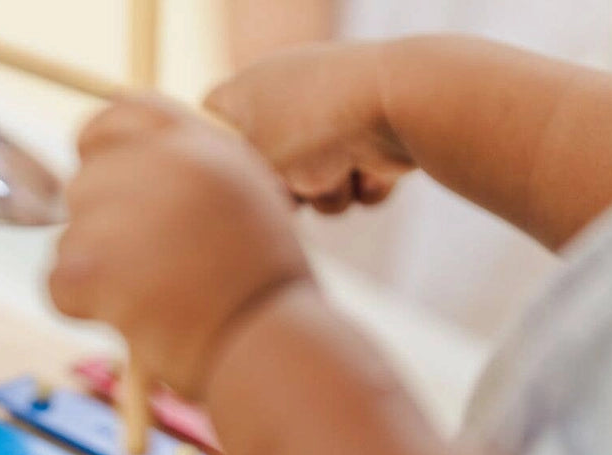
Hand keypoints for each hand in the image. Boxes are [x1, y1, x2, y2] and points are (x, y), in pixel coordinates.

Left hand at [48, 95, 311, 398]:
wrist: (270, 347)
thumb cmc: (264, 294)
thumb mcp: (245, 207)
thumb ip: (188, 181)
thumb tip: (124, 182)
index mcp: (202, 142)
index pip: (120, 115)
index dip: (99, 148)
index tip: (97, 176)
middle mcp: (160, 163)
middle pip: (85, 182)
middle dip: (100, 229)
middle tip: (143, 272)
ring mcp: (122, 211)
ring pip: (70, 237)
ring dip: (98, 274)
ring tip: (153, 303)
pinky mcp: (91, 263)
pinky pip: (57, 281)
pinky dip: (82, 310)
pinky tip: (130, 322)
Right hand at [205, 42, 414, 212]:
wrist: (401, 102)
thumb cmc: (310, 132)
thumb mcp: (251, 170)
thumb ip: (234, 190)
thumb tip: (254, 206)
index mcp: (244, 90)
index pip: (210, 122)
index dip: (218, 155)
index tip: (230, 180)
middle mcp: (285, 96)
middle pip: (270, 169)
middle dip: (289, 191)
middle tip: (293, 189)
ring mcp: (331, 114)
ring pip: (318, 181)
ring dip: (331, 194)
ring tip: (341, 176)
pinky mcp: (374, 130)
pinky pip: (357, 179)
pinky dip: (365, 185)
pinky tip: (372, 173)